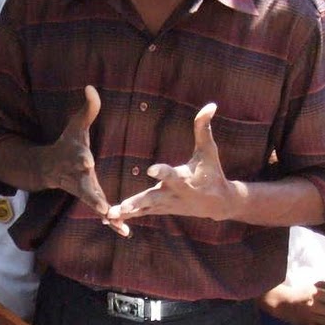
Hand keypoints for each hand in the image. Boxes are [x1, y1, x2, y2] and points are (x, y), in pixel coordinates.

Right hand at [41, 86, 123, 233]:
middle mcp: (79, 177)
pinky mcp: (92, 200)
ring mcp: (84, 191)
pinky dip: (112, 223)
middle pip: (85, 187)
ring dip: (105, 214)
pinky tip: (125, 232)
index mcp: (76, 158)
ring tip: (116, 223)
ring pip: (94, 204)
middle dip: (93, 196)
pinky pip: (102, 213)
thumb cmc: (68, 144)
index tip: (87, 161)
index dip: (82, 159)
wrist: (50, 168)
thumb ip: (87, 108)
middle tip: (101, 206)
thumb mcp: (76, 125)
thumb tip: (91, 86)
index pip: (78, 157)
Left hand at [110, 103, 236, 224]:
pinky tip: (106, 220)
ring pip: (143, 210)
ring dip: (126, 213)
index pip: (171, 175)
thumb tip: (210, 104)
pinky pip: (140, 215)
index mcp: (183, 179)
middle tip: (123, 206)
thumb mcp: (209, 150)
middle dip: (137, 202)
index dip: (162, 172)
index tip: (151, 170)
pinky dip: (125, 218)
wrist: (218, 203)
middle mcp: (172, 194)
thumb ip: (204, 127)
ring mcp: (165, 205)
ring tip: (108, 215)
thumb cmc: (212, 172)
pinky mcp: (159, 210)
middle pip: (152, 199)